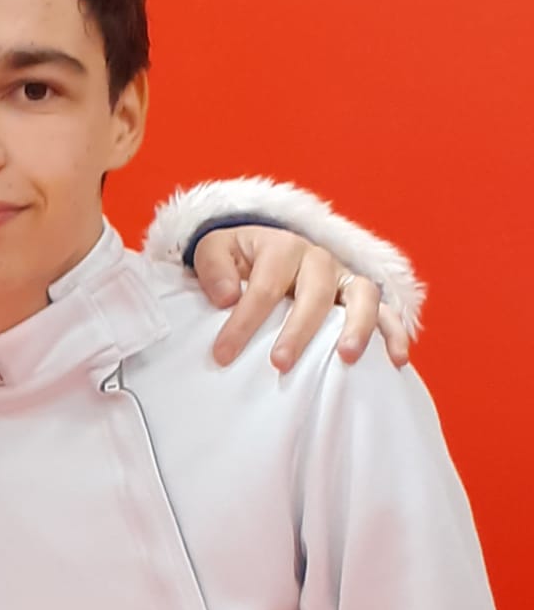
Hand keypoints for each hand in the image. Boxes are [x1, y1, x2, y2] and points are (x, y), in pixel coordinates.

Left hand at [193, 228, 411, 371]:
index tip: (222, 355)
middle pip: (315, 293)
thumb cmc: (237, 259)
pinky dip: (394, 333)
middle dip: (298, 330)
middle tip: (280, 364)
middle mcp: (318, 258)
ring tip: (346, 358)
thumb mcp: (215, 251)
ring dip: (357, 326)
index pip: (264, 286)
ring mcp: (344, 277)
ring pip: (362, 296)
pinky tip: (395, 360)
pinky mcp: (361, 295)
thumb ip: (214, 268)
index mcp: (281, 245)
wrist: (264, 250)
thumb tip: (226, 296)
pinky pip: (386, 311)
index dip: (243, 322)